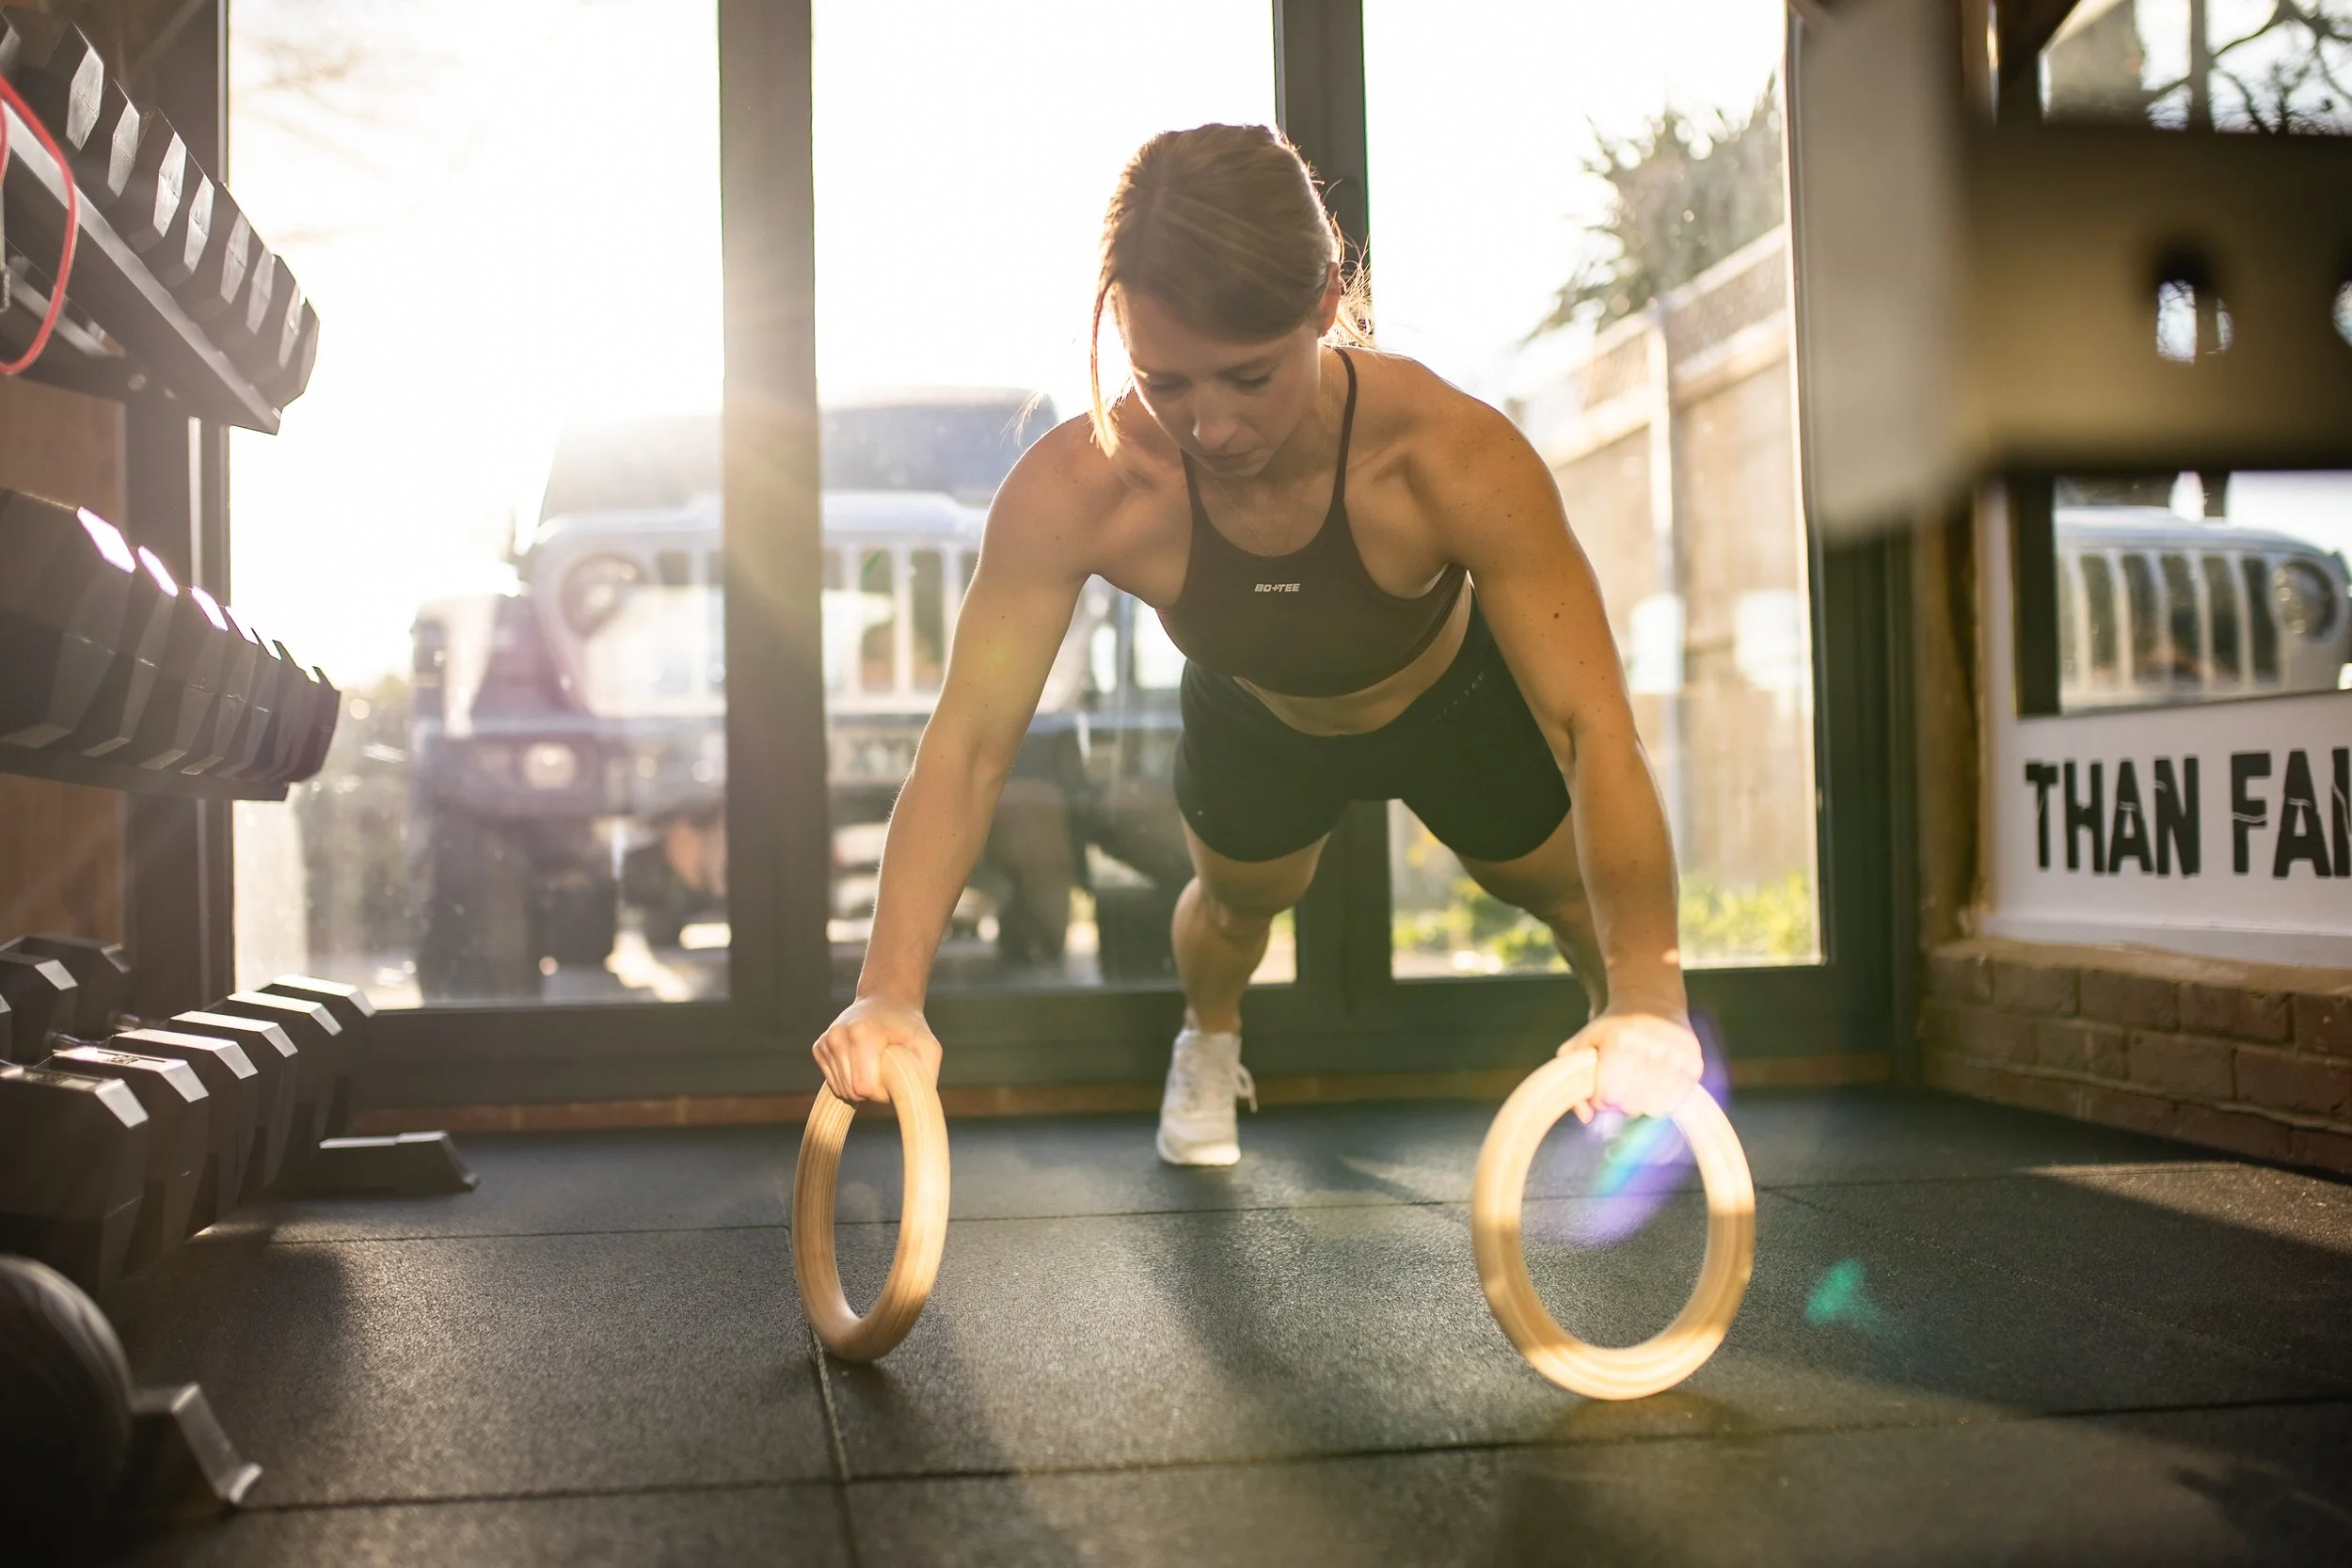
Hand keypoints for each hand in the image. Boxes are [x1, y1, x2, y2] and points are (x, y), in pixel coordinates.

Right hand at [812, 995, 942, 1103]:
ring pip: (840, 1089)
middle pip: (851, 1091)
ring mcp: (827, 1041)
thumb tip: (915, 1101)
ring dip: (860, 1086)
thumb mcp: (928, 1046)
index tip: (893, 1080)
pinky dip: (848, 1080)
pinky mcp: (819, 1047)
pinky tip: (860, 1063)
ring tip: (874, 1065)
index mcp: (863, 1034)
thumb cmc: (908, 1026)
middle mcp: (839, 1036)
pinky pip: (833, 1083)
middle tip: (885, 1072)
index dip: (882, 1093)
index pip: (864, 1087)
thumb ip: (927, 1074)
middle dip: (871, 1091)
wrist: (885, 1000)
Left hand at [1561, 1008, 1702, 1121]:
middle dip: (1622, 1104)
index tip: (1601, 1091)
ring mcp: (1676, 1054)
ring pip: (1655, 1109)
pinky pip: (1676, 1102)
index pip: (1609, 1096)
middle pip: (1632, 1106)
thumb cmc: (1611, 1029)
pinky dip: (1663, 1102)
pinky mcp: (1694, 1063)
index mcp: (1619, 1039)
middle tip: (1621, 1088)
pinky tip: (1655, 1087)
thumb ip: (1571, 1081)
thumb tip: (1585, 1116)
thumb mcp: (1582, 1045)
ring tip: (1638, 1087)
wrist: (1651, 1003)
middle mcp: (1650, 1045)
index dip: (1601, 1100)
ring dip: (1643, 1104)